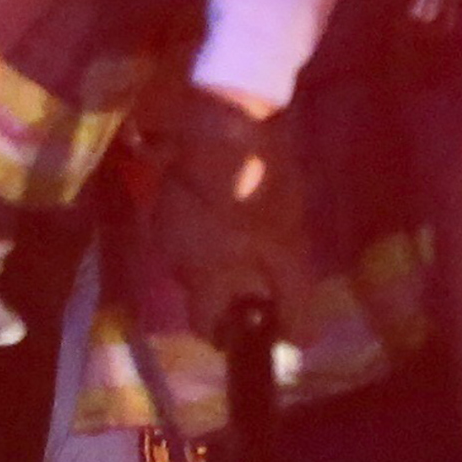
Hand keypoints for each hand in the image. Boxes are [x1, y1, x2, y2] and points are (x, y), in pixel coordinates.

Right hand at [126, 85, 298, 359]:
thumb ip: (293, 300)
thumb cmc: (258, 189)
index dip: (228, 334)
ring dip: (217, 254)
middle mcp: (172, 257)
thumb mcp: (288, 249)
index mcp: (200, 277)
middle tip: (264, 269)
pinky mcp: (164, 191)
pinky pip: (186, 225)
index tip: (251, 326)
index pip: (204, 327)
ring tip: (250, 231)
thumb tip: (299, 344)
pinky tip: (230, 204)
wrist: (226, 118)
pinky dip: (206, 226)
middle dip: (228, 288)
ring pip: (192, 256)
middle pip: (200, 289)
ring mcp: (162, 222)